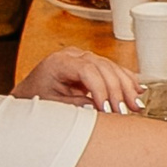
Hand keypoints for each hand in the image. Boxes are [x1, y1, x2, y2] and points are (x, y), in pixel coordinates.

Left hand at [16, 49, 143, 113]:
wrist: (29, 94)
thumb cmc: (36, 99)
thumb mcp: (52, 106)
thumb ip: (74, 105)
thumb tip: (98, 108)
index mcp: (59, 62)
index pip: (88, 70)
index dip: (101, 89)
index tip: (107, 109)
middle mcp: (72, 55)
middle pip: (103, 66)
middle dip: (117, 90)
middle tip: (125, 110)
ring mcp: (83, 57)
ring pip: (111, 66)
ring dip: (126, 86)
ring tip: (136, 105)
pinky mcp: (92, 63)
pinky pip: (113, 68)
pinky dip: (126, 80)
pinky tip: (137, 90)